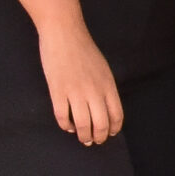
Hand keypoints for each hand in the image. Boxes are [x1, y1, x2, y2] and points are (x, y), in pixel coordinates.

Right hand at [39, 25, 122, 145]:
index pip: (117, 115)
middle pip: (101, 124)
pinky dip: (66, 125)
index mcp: (108, 85)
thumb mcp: (103, 69)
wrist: (64, 34)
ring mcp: (75, 92)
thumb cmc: (84, 50)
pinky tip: (67, 126)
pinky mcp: (57, 91)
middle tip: (95, 141)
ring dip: (83, 136)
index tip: (110, 134)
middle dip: (99, 137)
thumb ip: (104, 88)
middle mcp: (94, 91)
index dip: (114, 128)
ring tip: (83, 138)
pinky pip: (62, 116)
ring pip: (83, 125)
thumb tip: (103, 108)